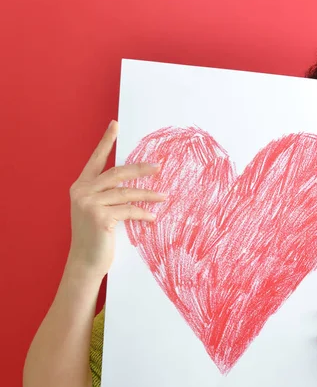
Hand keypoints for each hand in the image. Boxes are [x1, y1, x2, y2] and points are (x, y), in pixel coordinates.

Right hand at [67, 120, 167, 277]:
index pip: (96, 160)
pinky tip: (152, 217)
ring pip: (126, 193)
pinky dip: (143, 213)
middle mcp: (82, 192)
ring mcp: (89, 204)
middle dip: (140, 169)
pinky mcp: (100, 217)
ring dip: (148, 195)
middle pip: (117, 173)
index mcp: (81, 186)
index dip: (106, 142)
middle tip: (159, 167)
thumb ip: (108, 194)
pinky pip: (129, 210)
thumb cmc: (95, 237)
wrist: (85, 262)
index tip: (115, 125)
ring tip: (164, 196)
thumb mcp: (97, 210)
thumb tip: (135, 183)